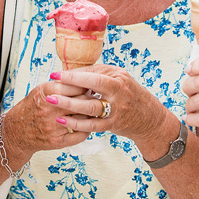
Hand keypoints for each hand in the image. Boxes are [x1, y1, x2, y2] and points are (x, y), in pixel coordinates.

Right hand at [4, 79, 90, 156]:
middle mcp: (50, 109)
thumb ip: (60, 84)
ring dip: (90, 115)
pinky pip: (80, 136)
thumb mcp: (41, 90)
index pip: (76, 86)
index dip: (86, 86)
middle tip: (95, 97)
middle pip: (82, 102)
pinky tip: (86, 125)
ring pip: (83, 119)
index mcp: (47, 92)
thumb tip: (83, 80)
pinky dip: (86, 130)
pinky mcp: (57, 141)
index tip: (91, 85)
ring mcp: (54, 126)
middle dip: (90, 99)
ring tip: (92, 110)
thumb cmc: (32, 107)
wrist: (17, 131)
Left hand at [47, 65, 172, 146]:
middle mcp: (119, 93)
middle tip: (50, 88)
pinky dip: (77, 123)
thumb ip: (97, 75)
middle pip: (93, 89)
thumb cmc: (128, 93)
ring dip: (70, 106)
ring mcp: (117, 110)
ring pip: (91, 109)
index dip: (73, 75)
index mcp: (118, 78)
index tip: (55, 74)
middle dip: (70, 88)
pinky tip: (63, 120)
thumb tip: (71, 72)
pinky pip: (93, 126)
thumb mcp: (117, 78)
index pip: (94, 74)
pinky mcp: (113, 125)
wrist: (148, 118)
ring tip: (53, 103)